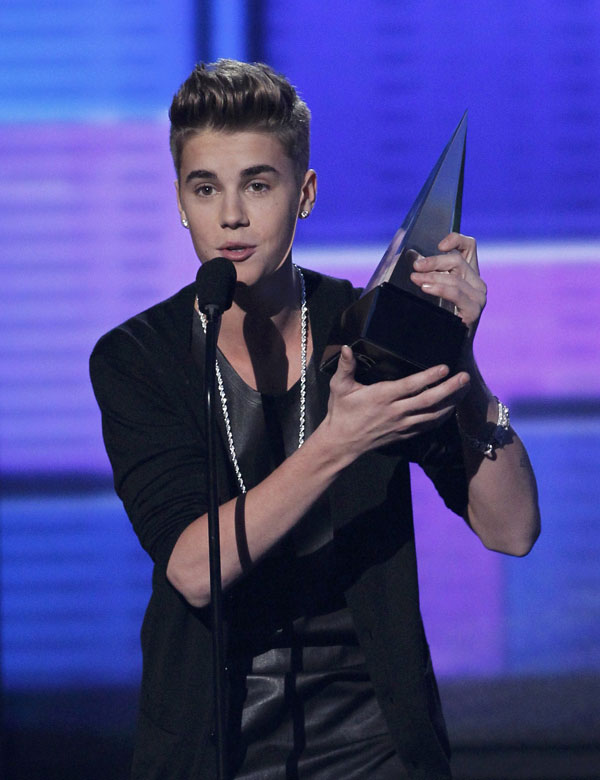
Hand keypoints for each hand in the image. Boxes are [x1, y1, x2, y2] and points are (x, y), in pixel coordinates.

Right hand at [325, 346, 469, 455]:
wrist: (342, 443)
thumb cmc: (341, 412)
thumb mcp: (339, 387)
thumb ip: (345, 366)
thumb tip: (347, 347)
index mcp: (382, 397)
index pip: (411, 386)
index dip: (429, 377)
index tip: (445, 367)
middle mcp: (396, 412)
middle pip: (429, 401)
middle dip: (450, 389)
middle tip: (465, 377)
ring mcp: (402, 425)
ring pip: (433, 415)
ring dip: (451, 403)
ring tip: (465, 390)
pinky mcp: (405, 434)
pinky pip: (428, 426)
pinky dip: (442, 417)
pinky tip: (451, 408)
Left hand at [409, 232, 485, 337]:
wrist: (448, 349)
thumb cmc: (438, 317)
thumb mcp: (434, 290)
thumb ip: (429, 273)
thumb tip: (412, 257)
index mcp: (469, 273)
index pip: (469, 246)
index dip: (456, 240)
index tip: (439, 245)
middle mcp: (476, 283)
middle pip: (457, 260)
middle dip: (433, 262)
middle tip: (415, 267)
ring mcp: (478, 297)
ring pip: (455, 277)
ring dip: (432, 276)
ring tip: (416, 279)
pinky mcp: (474, 311)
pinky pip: (456, 293)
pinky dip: (440, 288)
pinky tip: (426, 289)